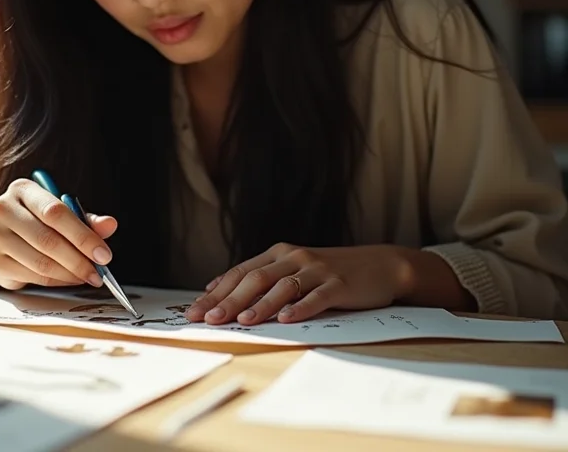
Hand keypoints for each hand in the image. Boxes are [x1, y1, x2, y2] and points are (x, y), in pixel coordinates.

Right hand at [0, 178, 116, 290]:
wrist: (1, 235)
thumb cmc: (37, 220)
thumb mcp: (61, 212)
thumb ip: (86, 219)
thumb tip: (110, 225)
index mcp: (22, 189)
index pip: (55, 212)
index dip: (83, 235)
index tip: (104, 254)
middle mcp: (3, 210)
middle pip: (47, 240)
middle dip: (79, 260)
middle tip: (98, 272)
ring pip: (40, 262)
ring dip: (70, 274)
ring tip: (87, 276)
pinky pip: (33, 277)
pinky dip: (57, 281)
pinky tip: (69, 279)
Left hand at [185, 243, 411, 324]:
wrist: (379, 265)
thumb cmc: (330, 273)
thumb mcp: (294, 270)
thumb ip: (263, 279)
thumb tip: (222, 292)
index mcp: (278, 254)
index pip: (240, 273)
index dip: (216, 292)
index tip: (195, 311)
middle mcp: (294, 257)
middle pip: (255, 279)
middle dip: (228, 300)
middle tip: (209, 319)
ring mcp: (316, 270)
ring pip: (282, 287)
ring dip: (260, 305)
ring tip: (242, 321)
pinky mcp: (338, 284)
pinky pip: (316, 297)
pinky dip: (300, 308)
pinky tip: (286, 319)